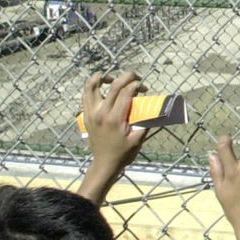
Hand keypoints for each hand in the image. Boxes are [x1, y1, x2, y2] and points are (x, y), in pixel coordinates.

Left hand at [77, 71, 148, 203]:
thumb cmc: (122, 152)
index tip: (143, 87)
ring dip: (102, 77)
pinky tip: (101, 86)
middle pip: (113, 86)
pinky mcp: (85, 114)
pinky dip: (92, 86)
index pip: (125, 92)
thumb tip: (155, 108)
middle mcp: (101, 113)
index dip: (136, 85)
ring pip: (92, 86)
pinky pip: (85, 94)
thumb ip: (145, 122)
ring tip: (112, 78)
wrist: (104, 162)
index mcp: (115, 119)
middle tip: (135, 77)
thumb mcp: (137, 139)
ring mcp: (91, 113)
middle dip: (126, 77)